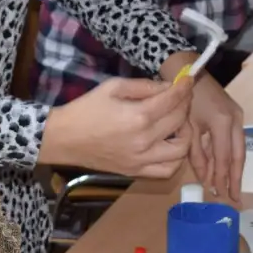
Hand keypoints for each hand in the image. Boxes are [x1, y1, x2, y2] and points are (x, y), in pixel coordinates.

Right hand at [42, 76, 192, 176]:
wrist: (64, 139)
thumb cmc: (86, 109)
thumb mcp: (113, 87)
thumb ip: (144, 86)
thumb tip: (168, 87)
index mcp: (138, 116)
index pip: (173, 100)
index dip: (184, 88)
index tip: (189, 80)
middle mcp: (145, 140)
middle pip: (180, 121)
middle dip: (185, 105)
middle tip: (181, 98)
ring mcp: (142, 159)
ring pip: (181, 149)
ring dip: (185, 134)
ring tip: (177, 124)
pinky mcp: (137, 171)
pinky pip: (167, 170)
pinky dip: (175, 158)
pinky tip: (170, 145)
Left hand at [186, 75, 244, 202]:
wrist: (188, 71)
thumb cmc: (183, 99)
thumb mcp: (186, 128)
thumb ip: (196, 154)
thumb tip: (205, 178)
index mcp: (221, 122)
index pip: (223, 157)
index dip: (221, 177)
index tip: (219, 194)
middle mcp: (235, 120)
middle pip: (238, 155)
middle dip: (236, 178)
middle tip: (235, 198)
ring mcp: (238, 116)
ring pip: (240, 149)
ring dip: (235, 169)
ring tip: (232, 188)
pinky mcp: (235, 114)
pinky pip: (235, 140)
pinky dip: (231, 156)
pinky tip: (225, 168)